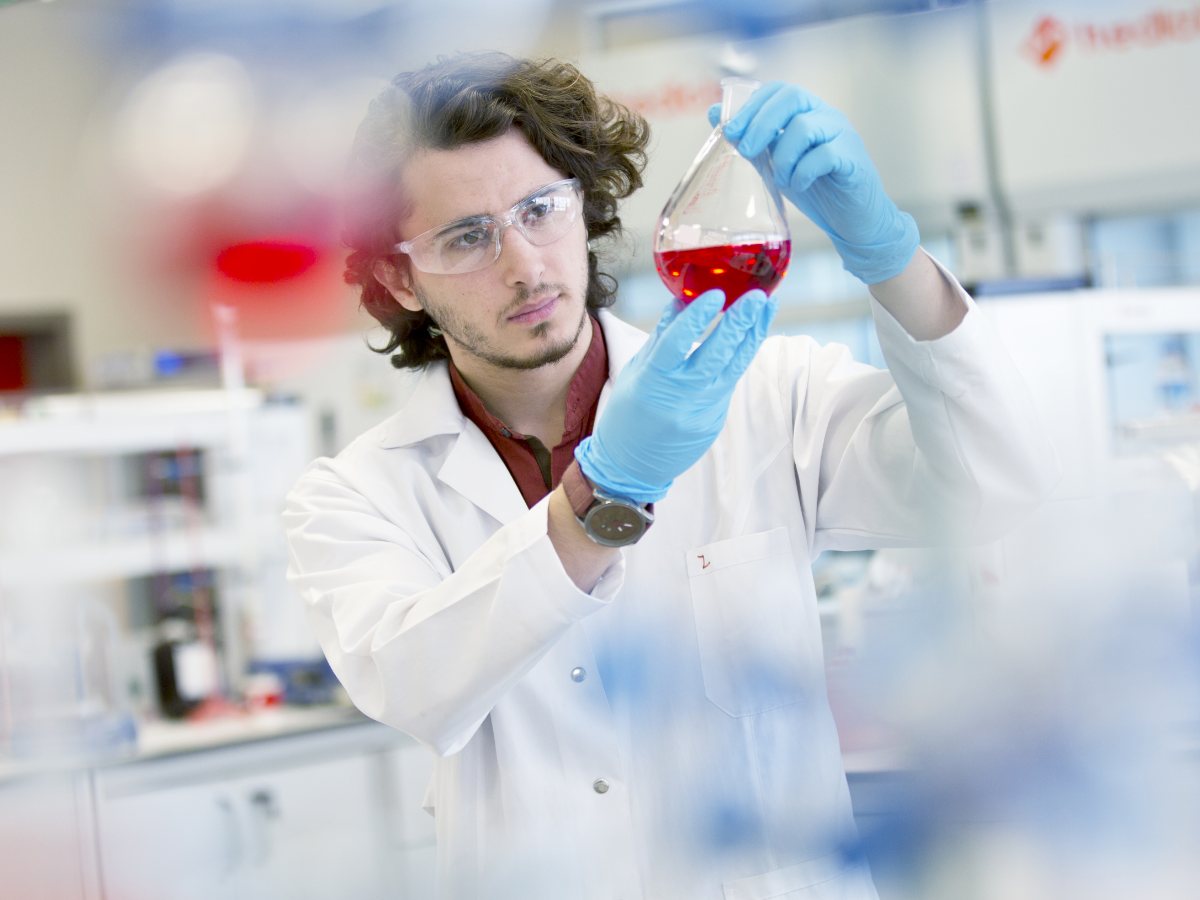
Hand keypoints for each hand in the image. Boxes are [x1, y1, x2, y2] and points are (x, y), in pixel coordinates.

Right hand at [575, 289, 776, 502]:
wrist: (631, 467)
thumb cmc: (626, 415)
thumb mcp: (635, 372)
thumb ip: (661, 337)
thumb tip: (682, 301)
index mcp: (652, 382)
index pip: (677, 344)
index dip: (697, 318)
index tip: (717, 294)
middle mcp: (681, 398)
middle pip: (716, 355)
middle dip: (740, 322)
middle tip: (757, 295)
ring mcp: (702, 411)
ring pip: (735, 368)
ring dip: (753, 335)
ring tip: (767, 307)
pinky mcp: (715, 421)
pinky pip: (730, 383)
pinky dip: (741, 356)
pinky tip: (751, 334)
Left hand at [707, 83, 918, 284]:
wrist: (852, 221)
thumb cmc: (816, 190)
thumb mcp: (776, 163)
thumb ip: (753, 138)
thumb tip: (715, 113)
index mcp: (808, 112)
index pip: (779, 90)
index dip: (752, 105)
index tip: (730, 130)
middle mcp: (827, 117)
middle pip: (792, 97)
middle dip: (761, 122)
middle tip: (746, 151)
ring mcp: (843, 135)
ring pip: (805, 127)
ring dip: (783, 156)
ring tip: (780, 179)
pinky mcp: (853, 159)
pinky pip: (824, 155)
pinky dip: (802, 172)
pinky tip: (798, 186)